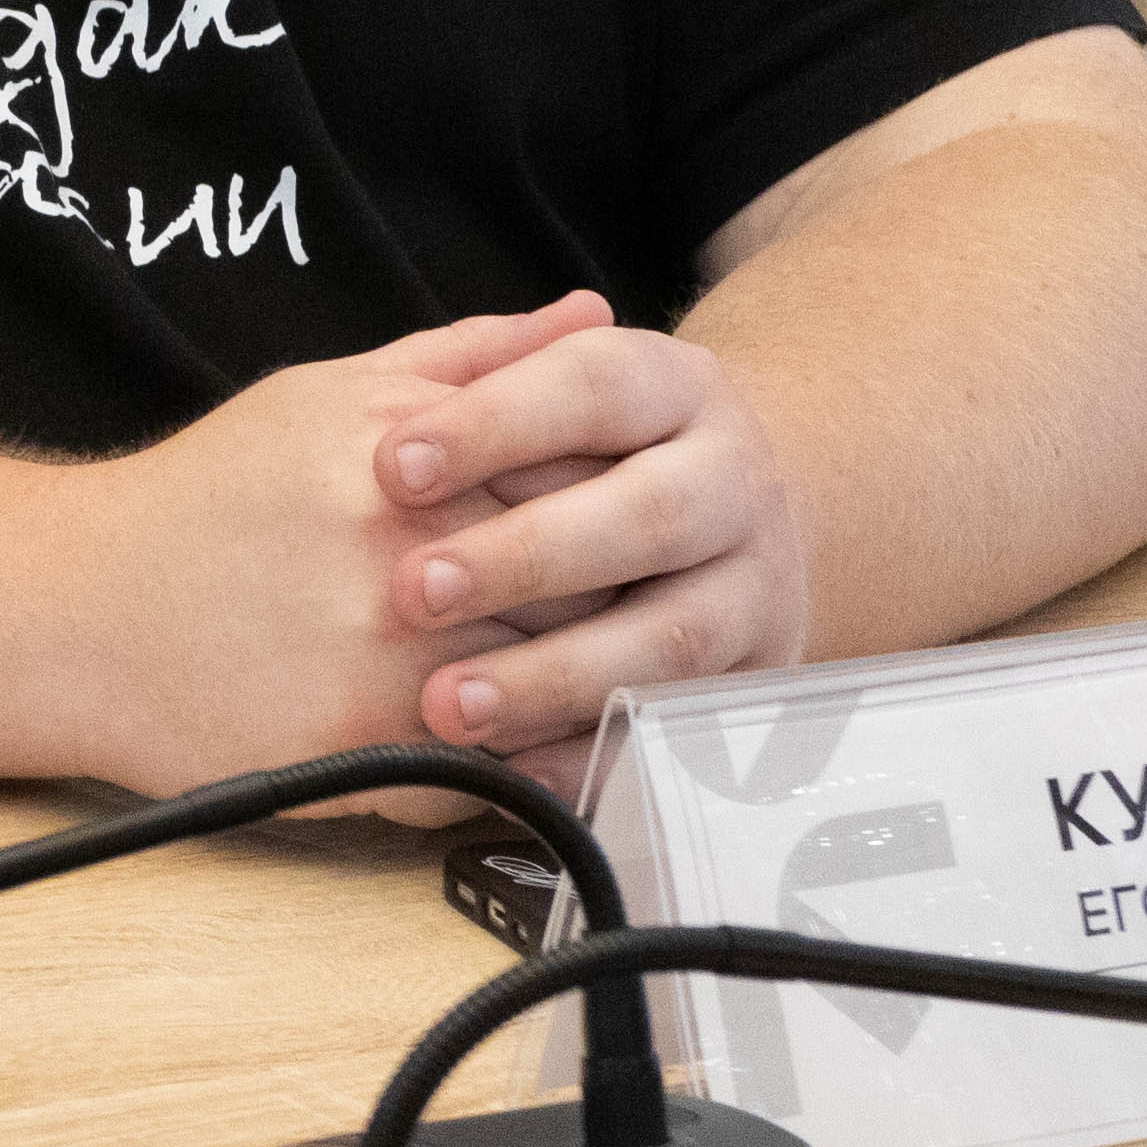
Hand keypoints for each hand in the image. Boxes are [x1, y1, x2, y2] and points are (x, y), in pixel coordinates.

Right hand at [56, 292, 622, 807]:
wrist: (72, 609)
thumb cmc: (202, 499)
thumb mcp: (325, 397)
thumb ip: (467, 356)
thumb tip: (591, 314)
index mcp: (409, 452)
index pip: (591, 469)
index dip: (626, 495)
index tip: (627, 512)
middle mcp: (408, 548)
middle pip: (596, 578)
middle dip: (623, 594)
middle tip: (628, 607)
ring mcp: (393, 654)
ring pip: (565, 678)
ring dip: (591, 683)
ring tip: (588, 676)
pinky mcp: (371, 743)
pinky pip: (504, 763)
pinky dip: (529, 758)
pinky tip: (515, 740)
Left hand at [374, 307, 810, 761]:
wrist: (738, 515)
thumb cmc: (599, 446)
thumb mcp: (550, 388)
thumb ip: (473, 376)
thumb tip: (390, 397)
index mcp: (677, 388)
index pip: (594, 386)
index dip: (494, 425)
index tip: (391, 468)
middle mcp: (735, 482)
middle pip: (647, 515)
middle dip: (526, 558)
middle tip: (413, 593)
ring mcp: (756, 588)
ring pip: (672, 637)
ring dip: (556, 676)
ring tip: (448, 703)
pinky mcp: (753, 683)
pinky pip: (677, 730)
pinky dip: (594, 756)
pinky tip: (512, 771)